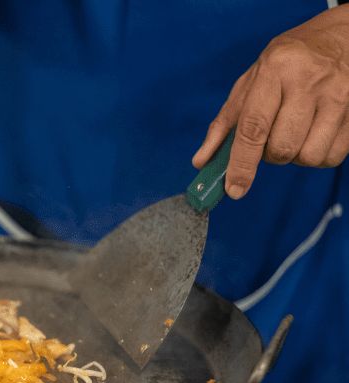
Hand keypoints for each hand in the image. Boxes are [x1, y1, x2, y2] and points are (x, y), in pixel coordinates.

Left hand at [193, 6, 348, 198]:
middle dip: (270, 155)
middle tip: (271, 137)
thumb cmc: (286, 65)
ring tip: (294, 133)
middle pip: (282, 148)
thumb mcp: (249, 84)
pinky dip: (318, 155)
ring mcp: (338, 95)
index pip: (254, 128)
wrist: (339, 39)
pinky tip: (314, 134)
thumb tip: (202, 161)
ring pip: (309, 156)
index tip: (234, 189)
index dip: (242, 164)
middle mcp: (309, 81)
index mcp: (275, 70)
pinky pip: (333, 156)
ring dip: (295, 156)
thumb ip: (224, 124)